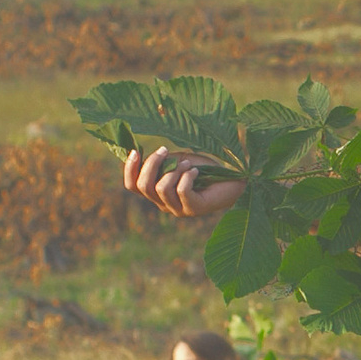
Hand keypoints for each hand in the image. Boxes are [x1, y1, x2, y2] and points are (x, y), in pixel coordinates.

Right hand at [124, 145, 246, 219]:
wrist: (231, 179)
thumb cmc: (203, 169)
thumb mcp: (177, 161)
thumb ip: (161, 162)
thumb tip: (143, 156)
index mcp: (157, 193)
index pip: (132, 186)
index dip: (129, 169)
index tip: (136, 151)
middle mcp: (164, 204)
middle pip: (143, 186)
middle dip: (151, 164)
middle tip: (165, 150)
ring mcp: (178, 209)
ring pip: (161, 188)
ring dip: (174, 170)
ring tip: (188, 164)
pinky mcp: (193, 209)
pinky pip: (181, 191)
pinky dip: (187, 177)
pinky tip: (196, 172)